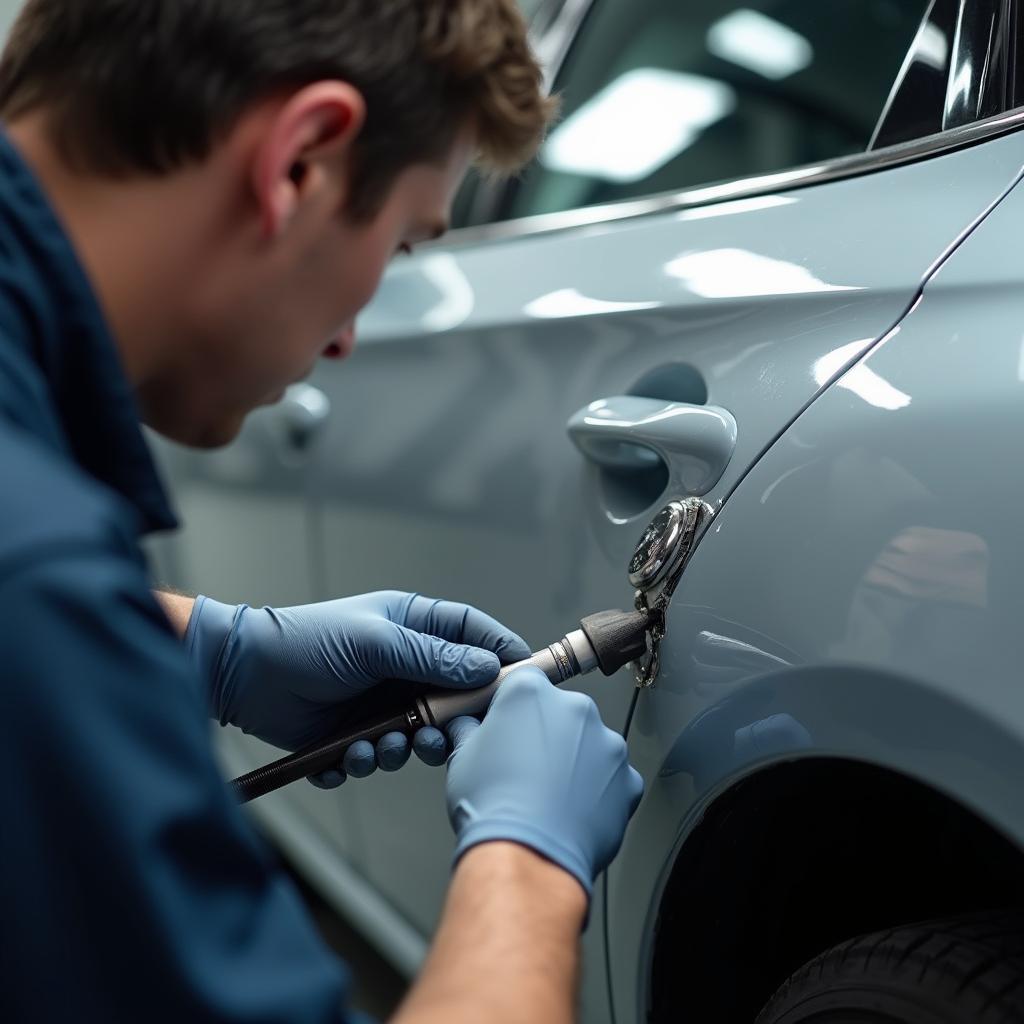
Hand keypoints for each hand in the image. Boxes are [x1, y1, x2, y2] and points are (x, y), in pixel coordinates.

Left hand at [186, 591, 530, 786]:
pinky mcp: (357, 735)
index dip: (502, 653)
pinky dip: (368, 761)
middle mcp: (404, 665)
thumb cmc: (308, 642)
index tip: (527, 677)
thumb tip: (488, 668)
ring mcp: (382, 701)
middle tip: (444, 735)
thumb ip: (434, 657)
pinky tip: (348, 754)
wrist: (245, 676)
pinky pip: (381, 757)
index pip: (474, 634)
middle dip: (452, 721)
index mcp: (413, 627)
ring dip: (407, 748)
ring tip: (383, 745)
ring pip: (422, 734)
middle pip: (456, 696)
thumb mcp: (376, 643)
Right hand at [444, 666, 643, 900]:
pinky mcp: (627, 779)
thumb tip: (467, 728)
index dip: (513, 707)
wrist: (528, 855)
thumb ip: (470, 731)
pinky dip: (597, 791)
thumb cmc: (495, 808)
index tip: (509, 725)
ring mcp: (607, 744)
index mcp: (532, 693)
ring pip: (589, 745)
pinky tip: (572, 809)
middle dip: (546, 735)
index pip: (524, 683)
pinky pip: (612, 779)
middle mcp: (575, 709)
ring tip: (548, 795)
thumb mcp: (462, 757)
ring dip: (574, 762)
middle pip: (560, 712)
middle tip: (525, 768)